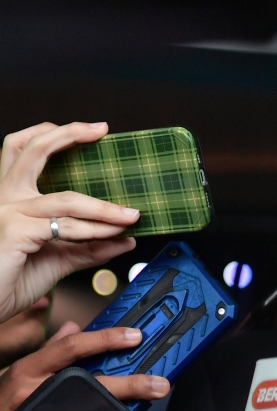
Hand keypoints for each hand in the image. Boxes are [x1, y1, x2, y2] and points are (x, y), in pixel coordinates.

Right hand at [0, 123, 141, 322]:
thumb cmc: (10, 281)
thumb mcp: (58, 259)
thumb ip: (88, 247)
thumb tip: (124, 239)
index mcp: (11, 198)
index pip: (25, 152)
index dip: (55, 135)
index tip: (92, 130)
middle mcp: (4, 198)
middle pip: (30, 150)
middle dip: (68, 134)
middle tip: (100, 129)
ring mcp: (7, 212)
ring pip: (65, 199)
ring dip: (104, 208)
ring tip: (130, 215)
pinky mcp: (14, 231)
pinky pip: (65, 226)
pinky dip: (94, 230)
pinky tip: (113, 234)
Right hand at [0, 326, 168, 410]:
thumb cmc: (3, 402)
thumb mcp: (19, 372)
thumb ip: (50, 351)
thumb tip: (74, 328)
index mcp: (29, 369)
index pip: (72, 348)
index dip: (106, 339)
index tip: (135, 336)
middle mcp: (36, 392)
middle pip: (92, 385)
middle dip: (131, 384)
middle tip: (159, 383)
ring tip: (152, 410)